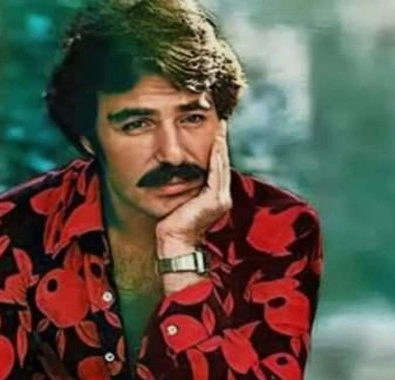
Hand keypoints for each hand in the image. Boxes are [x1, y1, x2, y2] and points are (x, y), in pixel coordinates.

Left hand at [156, 121, 231, 293]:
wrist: (173, 243)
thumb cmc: (171, 224)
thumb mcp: (180, 200)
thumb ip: (185, 186)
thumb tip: (176, 171)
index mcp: (214, 198)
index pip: (217, 168)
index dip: (216, 149)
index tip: (215, 130)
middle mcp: (221, 198)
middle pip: (222, 163)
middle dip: (221, 142)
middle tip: (220, 122)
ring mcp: (220, 199)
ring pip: (221, 165)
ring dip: (221, 145)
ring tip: (220, 127)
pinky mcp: (215, 200)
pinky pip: (216, 172)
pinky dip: (216, 156)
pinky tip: (215, 143)